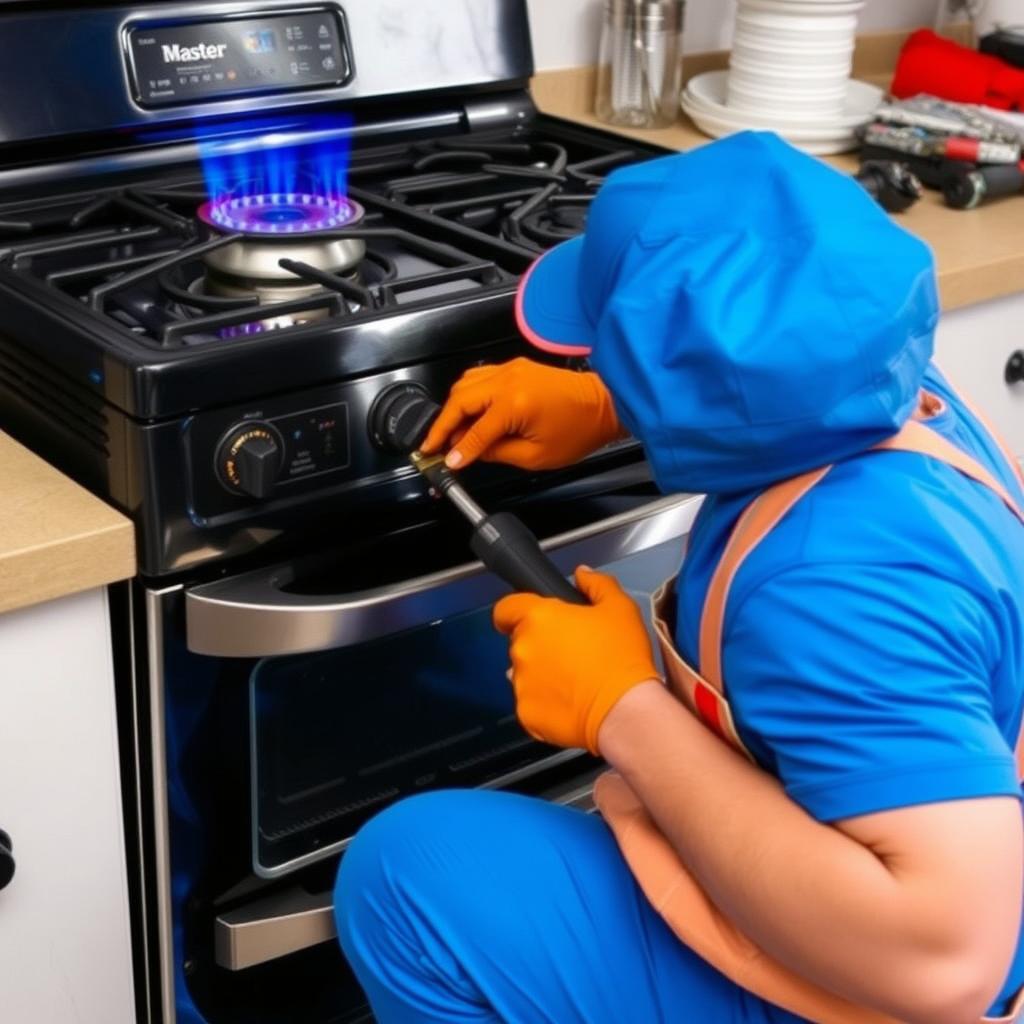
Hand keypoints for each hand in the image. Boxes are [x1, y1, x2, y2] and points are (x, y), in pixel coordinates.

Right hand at [420, 357, 623, 470]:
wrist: (603, 406)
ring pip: (465, 384)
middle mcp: (510, 380)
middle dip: (442, 425)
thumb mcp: (535, 456)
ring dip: (453, 408)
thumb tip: (469, 454)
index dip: (457, 450)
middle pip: (459, 399)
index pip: (475, 431)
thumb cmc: (578, 429)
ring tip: (450, 433)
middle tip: (434, 445)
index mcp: (515, 403)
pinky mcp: (516, 367)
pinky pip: (480, 378)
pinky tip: (468, 415)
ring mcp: (512, 369)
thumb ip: (496, 453)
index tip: (445, 461)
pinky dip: (468, 396)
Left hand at [493, 567, 660, 753]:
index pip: (506, 608)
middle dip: (540, 645)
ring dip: (541, 674)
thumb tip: (581, 573)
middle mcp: (521, 649)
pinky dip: (545, 703)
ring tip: (573, 683)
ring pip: (524, 674)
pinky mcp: (525, 714)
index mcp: (538, 617)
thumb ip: (597, 584)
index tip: (530, 619)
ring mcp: (520, 684)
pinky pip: (530, 703)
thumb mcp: (620, 608)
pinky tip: (570, 704)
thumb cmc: (621, 655)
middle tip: (571, 653)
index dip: (514, 612)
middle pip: (521, 642)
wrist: (624, 710)